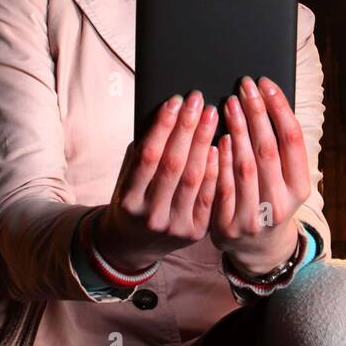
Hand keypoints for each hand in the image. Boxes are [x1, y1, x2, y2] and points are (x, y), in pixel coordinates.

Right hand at [98, 91, 218, 270]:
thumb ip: (142, 153)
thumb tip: (167, 114)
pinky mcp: (194, 232)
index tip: (175, 100)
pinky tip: (219, 145)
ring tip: (211, 115)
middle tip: (198, 100)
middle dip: (187, 128)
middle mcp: (150, 215)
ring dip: (203, 142)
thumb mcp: (125, 179)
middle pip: (173, 164)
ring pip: (193, 178)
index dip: (162, 127)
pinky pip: (209, 196)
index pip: (147, 156)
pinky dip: (214, 168)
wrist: (133, 245)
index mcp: (128, 199)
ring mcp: (174, 226)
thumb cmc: (131, 201)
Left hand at [210, 75, 310, 274]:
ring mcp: (254, 217)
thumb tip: (268, 98)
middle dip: (256, 113)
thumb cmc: (270, 200)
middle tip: (244, 86)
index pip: (293, 140)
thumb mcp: (286, 180)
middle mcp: (280, 204)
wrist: (257, 249)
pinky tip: (217, 137)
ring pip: (244, 166)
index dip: (279, 108)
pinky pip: (221, 186)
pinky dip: (220, 159)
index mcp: (300, 189)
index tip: (266, 84)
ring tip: (229, 103)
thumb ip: (280, 149)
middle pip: (268, 149)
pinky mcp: (228, 226)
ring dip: (236, 130)